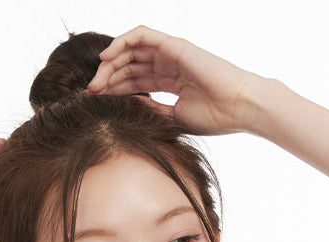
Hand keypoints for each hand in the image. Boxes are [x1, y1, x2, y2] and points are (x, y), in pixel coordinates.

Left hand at [83, 26, 258, 136]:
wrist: (238, 107)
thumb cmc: (215, 117)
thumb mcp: (174, 119)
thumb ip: (152, 111)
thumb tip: (128, 108)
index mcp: (170, 82)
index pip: (134, 81)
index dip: (113, 89)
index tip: (96, 102)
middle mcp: (168, 64)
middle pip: (129, 65)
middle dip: (107, 77)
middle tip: (90, 93)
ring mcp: (171, 53)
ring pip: (132, 50)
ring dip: (110, 63)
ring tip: (96, 81)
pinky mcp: (174, 45)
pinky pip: (142, 36)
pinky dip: (122, 42)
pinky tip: (106, 58)